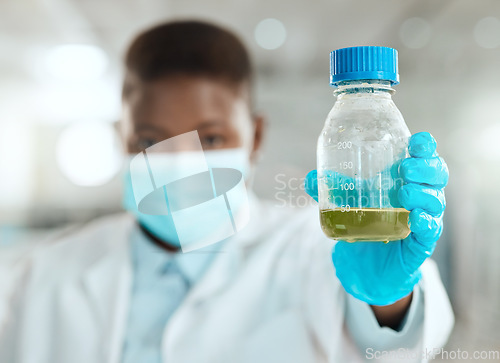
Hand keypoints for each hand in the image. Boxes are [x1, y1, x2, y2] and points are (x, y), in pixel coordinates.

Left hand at [305, 132, 448, 305]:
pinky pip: (431, 231)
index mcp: (404, 179)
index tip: (416, 141)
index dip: (425, 146)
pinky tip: (417, 218)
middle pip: (437, 175)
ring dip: (423, 194)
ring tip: (405, 194)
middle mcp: (419, 196)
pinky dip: (427, 223)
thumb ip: (329, 190)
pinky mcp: (420, 244)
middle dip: (426, 167)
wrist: (367, 267)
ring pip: (435, 201)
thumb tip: (310, 178)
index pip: (424, 157)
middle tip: (405, 168)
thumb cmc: (364, 224)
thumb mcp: (345, 203)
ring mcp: (423, 219)